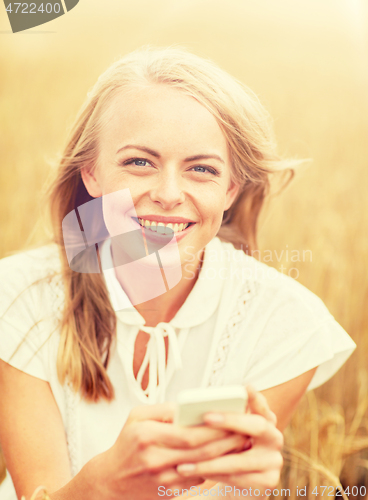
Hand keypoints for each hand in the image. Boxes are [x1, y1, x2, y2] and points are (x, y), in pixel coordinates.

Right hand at [90, 403, 247, 499]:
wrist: (111, 480)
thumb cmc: (127, 443)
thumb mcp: (136, 417)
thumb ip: (163, 409)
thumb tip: (188, 408)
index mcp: (147, 435)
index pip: (188, 432)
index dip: (212, 428)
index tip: (230, 419)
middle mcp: (155, 458)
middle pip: (200, 451)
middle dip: (225, 441)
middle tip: (244, 431)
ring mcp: (162, 478)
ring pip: (202, 467)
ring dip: (224, 456)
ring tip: (241, 443)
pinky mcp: (168, 491)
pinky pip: (196, 480)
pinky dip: (212, 469)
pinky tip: (226, 459)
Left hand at [176, 386, 283, 496]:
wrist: (238, 482)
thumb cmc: (227, 449)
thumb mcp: (226, 432)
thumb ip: (222, 418)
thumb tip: (197, 408)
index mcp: (265, 420)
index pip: (262, 404)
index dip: (256, 397)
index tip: (246, 387)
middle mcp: (274, 437)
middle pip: (257, 425)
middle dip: (230, 420)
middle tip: (207, 416)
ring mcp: (274, 460)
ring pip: (240, 459)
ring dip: (210, 461)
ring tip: (185, 459)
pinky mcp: (268, 481)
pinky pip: (237, 478)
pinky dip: (213, 475)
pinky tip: (194, 472)